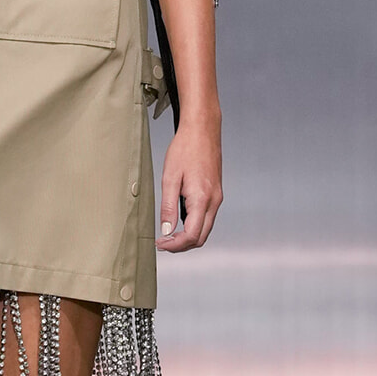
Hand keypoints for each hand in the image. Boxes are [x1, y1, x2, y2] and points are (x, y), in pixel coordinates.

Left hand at [156, 117, 222, 252]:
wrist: (203, 130)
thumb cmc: (185, 149)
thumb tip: (167, 230)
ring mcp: (217, 197)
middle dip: (181, 245)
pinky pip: (207, 217)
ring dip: (187, 236)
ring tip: (168, 233)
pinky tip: (179, 218)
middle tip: (162, 242)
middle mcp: (214, 201)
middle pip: (201, 237)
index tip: (159, 243)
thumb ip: (168, 207)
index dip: (175, 245)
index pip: (191, 236)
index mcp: (202, 199)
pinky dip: (193, 225)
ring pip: (205, 228)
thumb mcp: (170, 178)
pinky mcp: (216, 193)